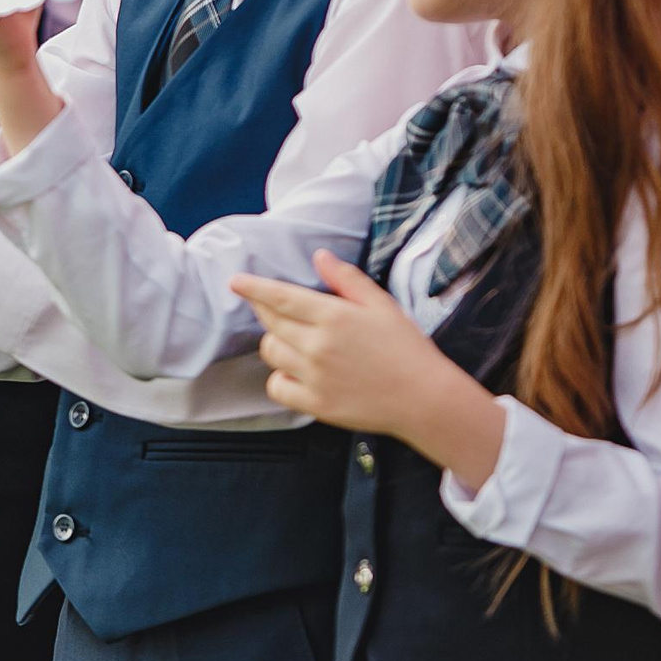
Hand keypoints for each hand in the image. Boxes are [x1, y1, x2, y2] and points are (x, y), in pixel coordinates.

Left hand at [232, 250, 505, 489]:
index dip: (254, 287)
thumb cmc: (407, 348)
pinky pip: (278, 387)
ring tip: (296, 342)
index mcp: (333, 317)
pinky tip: (297, 372)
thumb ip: (346, 279)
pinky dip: (281, 378)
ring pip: (271, 353)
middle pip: (271, 323)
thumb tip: (319, 256)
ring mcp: (314, 377)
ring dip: (276, 343)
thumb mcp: (381, 305)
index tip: (235, 281)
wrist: (425, 399)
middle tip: (277, 310)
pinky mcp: (316, 404)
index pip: (281, 297)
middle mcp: (318, 346)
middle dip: (267, 311)